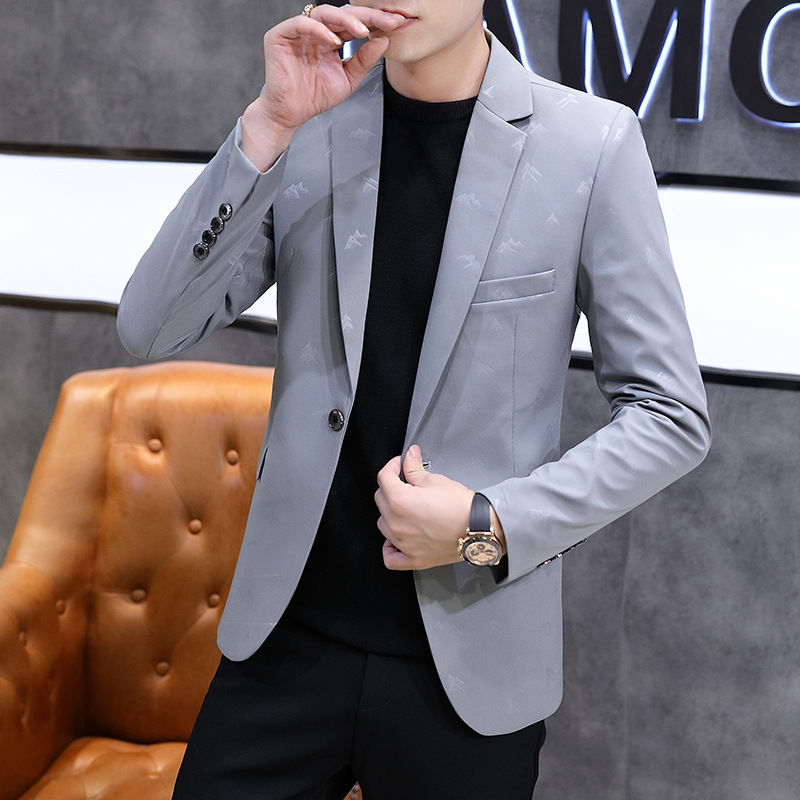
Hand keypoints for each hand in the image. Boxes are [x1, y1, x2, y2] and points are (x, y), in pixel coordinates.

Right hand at [241, 4, 404, 169]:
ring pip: (324, 13)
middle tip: (386, 21)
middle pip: (343, 14)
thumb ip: (364, 60)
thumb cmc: (314, 97)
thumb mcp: (348, 79)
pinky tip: (334, 40)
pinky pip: (301, 23)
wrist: (291, 113)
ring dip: (346, 19)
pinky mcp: (280, 35)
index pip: (355, 24)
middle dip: (367, 17)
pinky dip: (319, 29)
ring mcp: (298, 32)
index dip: (375, 23)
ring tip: (362, 31)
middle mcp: (316, 32)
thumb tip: (382, 40)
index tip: (395, 25)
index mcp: (331, 39)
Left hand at [375, 445, 474, 570]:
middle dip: (390, 487)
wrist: (480, 527)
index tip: (399, 465)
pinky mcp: (413, 559)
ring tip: (405, 508)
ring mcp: (403, 543)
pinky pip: (390, 557)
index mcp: (400, 501)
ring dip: (389, 513)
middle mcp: (397, 524)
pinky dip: (390, 548)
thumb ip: (415, 469)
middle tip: (406, 483)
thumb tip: (409, 457)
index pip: (384, 478)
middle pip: (380, 499)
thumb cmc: (461, 506)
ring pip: (383, 524)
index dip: (392, 466)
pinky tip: (395, 539)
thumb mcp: (435, 480)